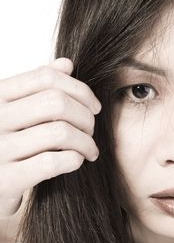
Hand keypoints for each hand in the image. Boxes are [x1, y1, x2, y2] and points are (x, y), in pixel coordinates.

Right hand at [0, 58, 100, 218]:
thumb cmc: (11, 145)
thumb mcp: (18, 112)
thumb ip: (38, 87)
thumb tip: (66, 63)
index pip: (46, 77)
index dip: (80, 90)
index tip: (94, 107)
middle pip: (57, 103)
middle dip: (86, 117)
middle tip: (91, 131)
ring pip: (60, 133)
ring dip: (86, 142)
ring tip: (89, 149)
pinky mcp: (7, 179)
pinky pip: (53, 162)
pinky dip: (74, 160)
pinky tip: (77, 161)